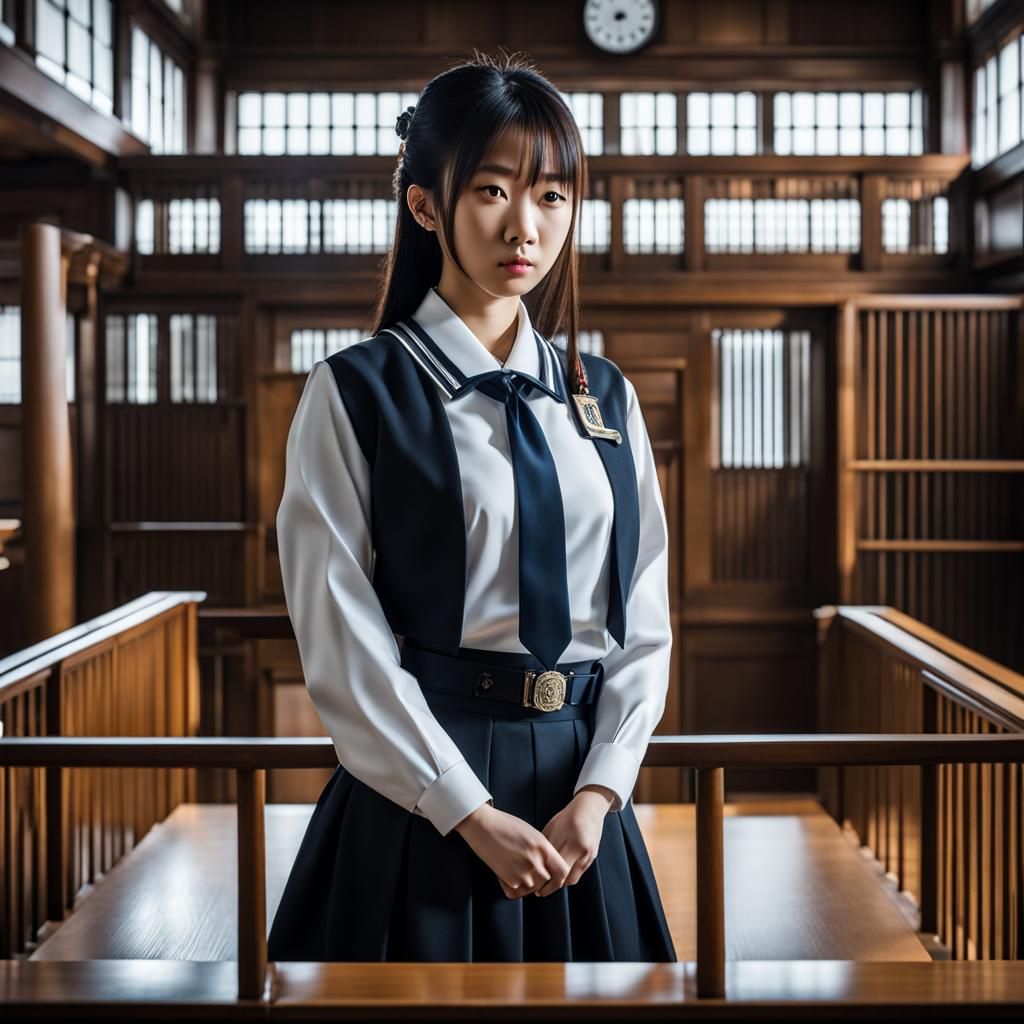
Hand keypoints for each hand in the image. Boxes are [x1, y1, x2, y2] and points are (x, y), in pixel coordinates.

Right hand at [454, 802, 570, 898]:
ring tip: (514, 868)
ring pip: (532, 888)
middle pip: (548, 882)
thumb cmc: (506, 825)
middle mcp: (535, 861)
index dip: (560, 877)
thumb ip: (543, 850)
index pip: (563, 871)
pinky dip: (512, 887)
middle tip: (529, 873)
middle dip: (541, 880)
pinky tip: (505, 873)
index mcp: (543, 847)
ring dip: (526, 884)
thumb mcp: (532, 833)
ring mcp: (522, 872)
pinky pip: (517, 892)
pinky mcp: (509, 880)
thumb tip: (547, 867)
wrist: (483, 826)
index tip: (555, 878)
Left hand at [531, 786, 613, 896]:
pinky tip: (560, 879)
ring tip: (548, 887)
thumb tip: (534, 866)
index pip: (552, 867)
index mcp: (566, 839)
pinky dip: (568, 878)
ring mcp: (587, 854)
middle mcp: (578, 849)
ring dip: (559, 885)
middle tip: (538, 892)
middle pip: (562, 877)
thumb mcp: (551, 829)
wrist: (589, 809)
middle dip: (549, 887)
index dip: (541, 879)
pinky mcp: (592, 857)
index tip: (532, 885)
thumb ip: (545, 848)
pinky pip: (578, 874)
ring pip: (571, 879)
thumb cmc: (566, 817)